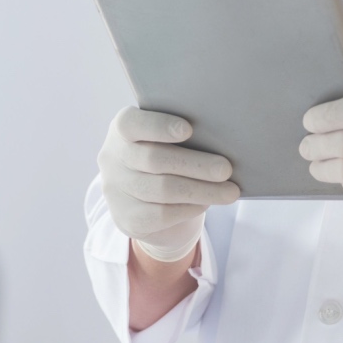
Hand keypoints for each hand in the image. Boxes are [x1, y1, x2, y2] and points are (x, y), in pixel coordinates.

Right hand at [98, 107, 240, 261]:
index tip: (188, 129)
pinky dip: (189, 208)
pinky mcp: (126, 218)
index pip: (131, 124)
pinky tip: (206, 203)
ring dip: (201, 190)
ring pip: (162, 190)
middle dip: (195, 164)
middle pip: (154, 160)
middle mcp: (112, 158)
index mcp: (121, 130)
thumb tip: (219, 136)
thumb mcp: (168, 141)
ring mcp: (115, 190)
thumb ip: (182, 134)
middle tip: (226, 169)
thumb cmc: (168, 159)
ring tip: (230, 191)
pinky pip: (161, 215)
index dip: (158, 126)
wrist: (150, 204)